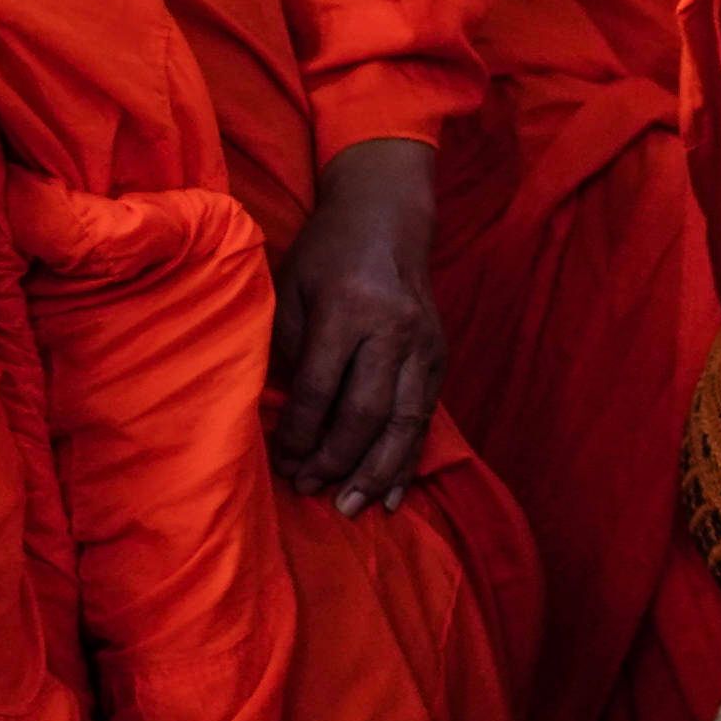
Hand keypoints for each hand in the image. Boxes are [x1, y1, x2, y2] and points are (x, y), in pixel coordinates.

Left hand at [271, 139, 440, 515]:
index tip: (281, 461)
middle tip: (309, 490)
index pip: (322, 389)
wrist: (388, 214)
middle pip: (367, 413)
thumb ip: (290, 348)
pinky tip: (395, 492)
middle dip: (336, 461)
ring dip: (378, 472)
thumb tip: (288, 417)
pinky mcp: (440, 354)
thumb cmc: (326, 252)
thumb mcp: (292, 287)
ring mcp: (424, 344)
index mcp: (349, 308)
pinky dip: (409, 458)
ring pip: (404, 423)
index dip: (299, 434)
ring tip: (354, 507)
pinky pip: (426, 417)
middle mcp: (394, 329)